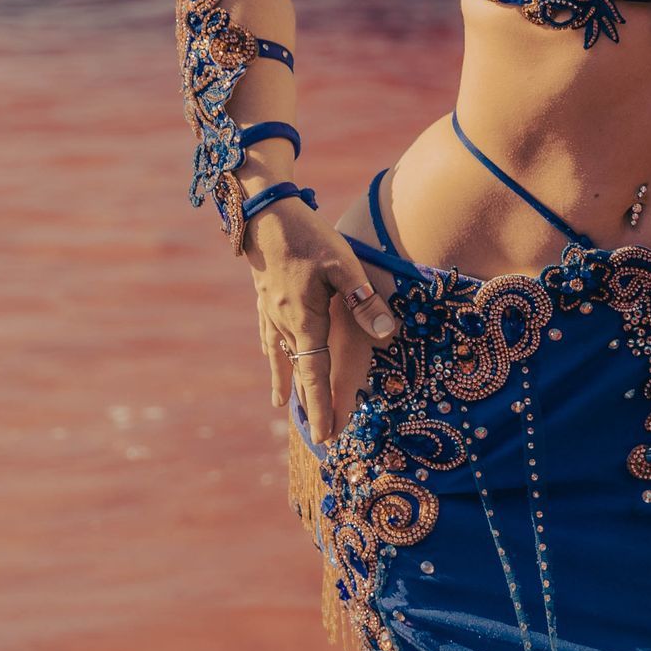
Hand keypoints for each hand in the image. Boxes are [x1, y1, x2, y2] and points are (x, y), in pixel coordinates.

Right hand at [244, 197, 397, 443]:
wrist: (264, 214)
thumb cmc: (307, 237)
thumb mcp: (343, 265)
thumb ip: (363, 300)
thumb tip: (386, 334)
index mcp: (304, 320)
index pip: (315, 373)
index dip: (321, 406)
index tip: (325, 435)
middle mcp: (284, 323)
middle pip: (300, 371)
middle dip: (309, 404)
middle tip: (317, 436)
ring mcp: (270, 312)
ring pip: (281, 356)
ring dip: (287, 382)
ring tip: (283, 406)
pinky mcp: (264, 298)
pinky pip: (268, 337)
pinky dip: (272, 355)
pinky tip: (270, 362)